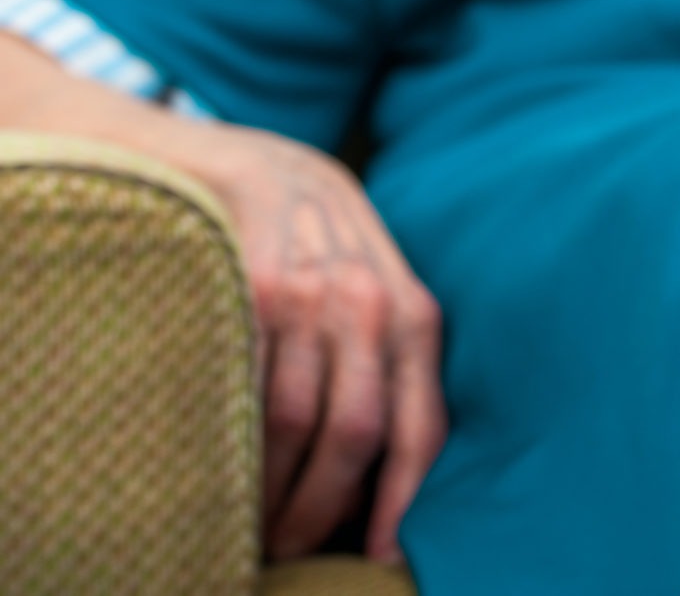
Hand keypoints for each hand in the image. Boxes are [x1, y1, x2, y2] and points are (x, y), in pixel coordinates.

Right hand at [181, 123, 444, 562]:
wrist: (272, 166)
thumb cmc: (334, 253)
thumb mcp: (386, 298)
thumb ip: (396, 367)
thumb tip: (393, 472)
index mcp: (417, 319)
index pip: (421, 429)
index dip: (401, 503)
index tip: (378, 558)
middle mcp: (370, 307)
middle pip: (354, 434)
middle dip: (320, 509)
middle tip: (292, 549)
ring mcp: (308, 296)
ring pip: (290, 420)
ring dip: (265, 487)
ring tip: (249, 526)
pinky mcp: (250, 287)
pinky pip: (240, 381)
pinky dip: (225, 439)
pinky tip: (214, 469)